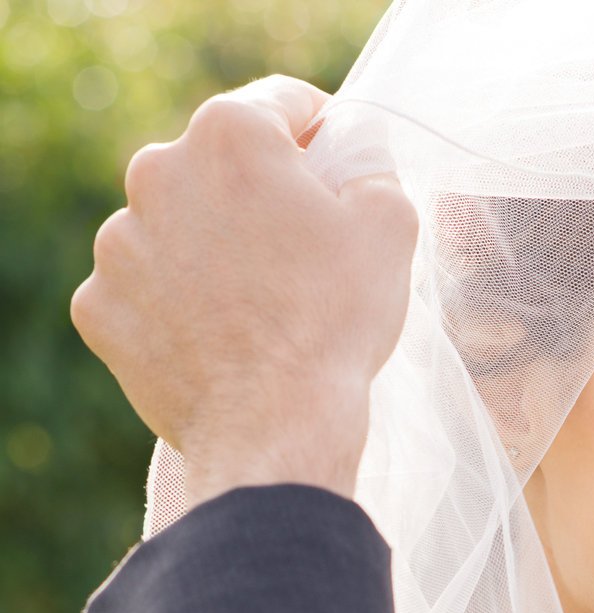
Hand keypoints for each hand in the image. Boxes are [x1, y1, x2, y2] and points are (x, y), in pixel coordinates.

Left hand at [71, 76, 417, 505]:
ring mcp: (118, 242)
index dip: (323, 135)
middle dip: (260, 197)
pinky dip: (178, 304)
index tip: (339, 172)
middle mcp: (157, 171)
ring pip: (177, 227)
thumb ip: (372, 169)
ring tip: (262, 306)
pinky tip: (222, 337)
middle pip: (220, 166)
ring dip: (214, 250)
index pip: (283, 104)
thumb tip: (354, 160)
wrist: (276, 426)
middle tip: (305, 254)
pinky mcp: (100, 304)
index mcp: (229, 136)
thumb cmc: (336, 321)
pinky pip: (145, 289)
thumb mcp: (392, 226)